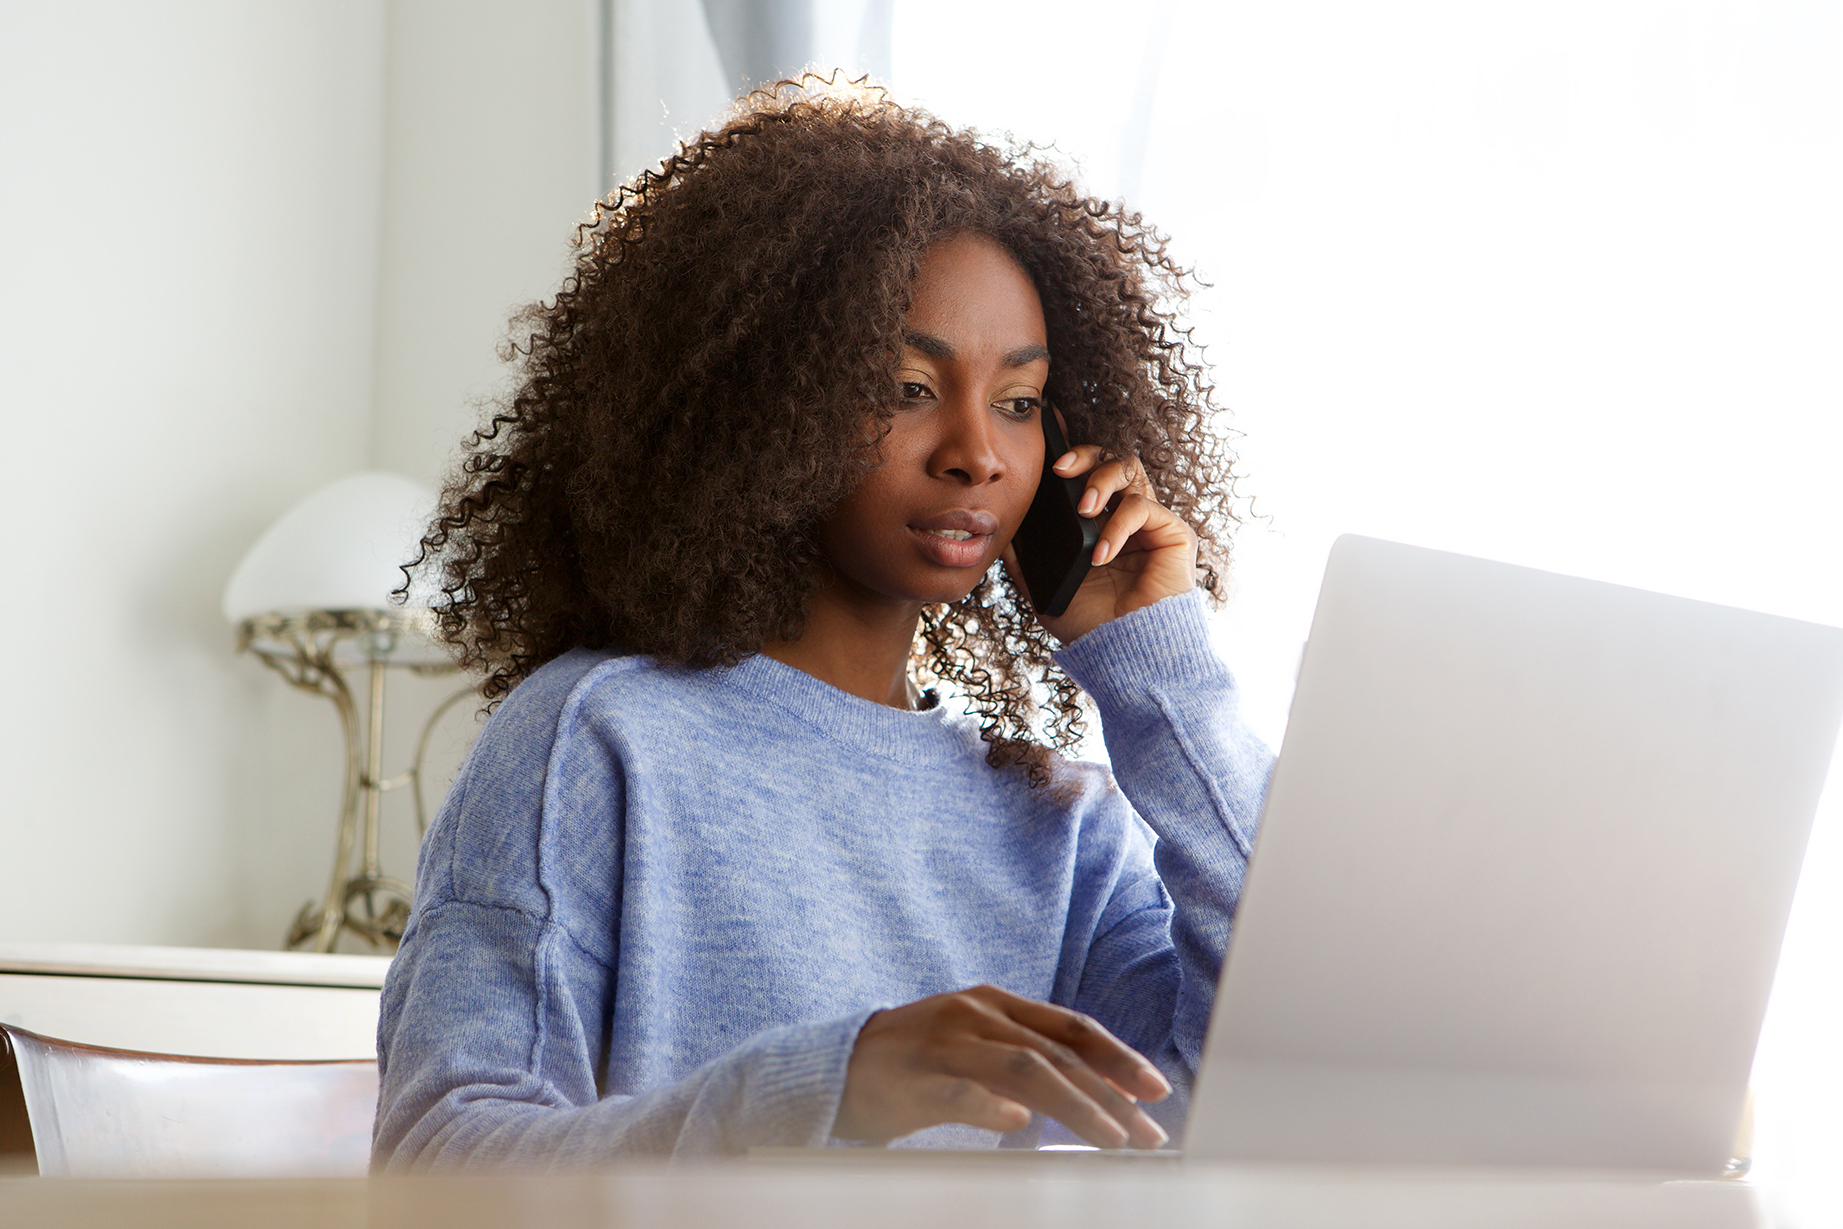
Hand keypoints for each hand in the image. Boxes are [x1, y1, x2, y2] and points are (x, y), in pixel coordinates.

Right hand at [831, 985, 1170, 1148]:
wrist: (834, 1066)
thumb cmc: (917, 1063)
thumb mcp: (976, 1045)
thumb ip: (1026, 1056)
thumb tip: (1092, 1090)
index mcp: (994, 1004)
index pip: (1070, 1026)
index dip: (1116, 1055)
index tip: (1155, 1089)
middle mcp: (975, 1015)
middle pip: (1056, 1052)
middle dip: (1109, 1092)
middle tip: (1147, 1131)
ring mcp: (943, 1044)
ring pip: (1022, 1069)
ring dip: (1074, 1105)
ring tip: (1110, 1138)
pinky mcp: (912, 1080)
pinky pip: (958, 1092)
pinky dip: (991, 1107)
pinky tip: (1020, 1125)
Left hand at [1002, 435, 1197, 643]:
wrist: (1124, 653)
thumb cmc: (1090, 625)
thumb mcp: (1043, 588)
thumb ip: (1024, 559)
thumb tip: (1001, 532)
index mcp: (1100, 526)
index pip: (1090, 475)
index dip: (1072, 461)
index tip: (1048, 468)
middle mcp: (1127, 519)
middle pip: (1112, 460)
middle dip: (1086, 457)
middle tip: (1062, 471)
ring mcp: (1151, 525)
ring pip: (1131, 470)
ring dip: (1101, 482)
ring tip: (1083, 510)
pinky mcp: (1173, 535)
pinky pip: (1143, 508)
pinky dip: (1117, 527)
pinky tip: (1101, 554)